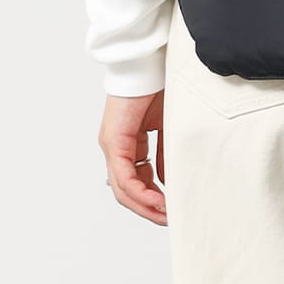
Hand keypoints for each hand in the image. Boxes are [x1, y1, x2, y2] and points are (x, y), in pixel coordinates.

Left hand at [99, 91, 166, 224]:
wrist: (148, 62)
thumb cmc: (158, 87)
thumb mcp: (166, 128)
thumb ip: (164, 154)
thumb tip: (168, 179)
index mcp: (127, 144)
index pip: (135, 181)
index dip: (152, 199)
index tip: (172, 208)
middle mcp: (115, 147)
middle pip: (125, 191)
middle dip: (148, 209)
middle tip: (169, 220)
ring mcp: (112, 145)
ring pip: (122, 188)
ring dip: (144, 205)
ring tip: (165, 215)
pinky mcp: (114, 140)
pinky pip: (123, 176)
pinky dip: (140, 192)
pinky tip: (157, 200)